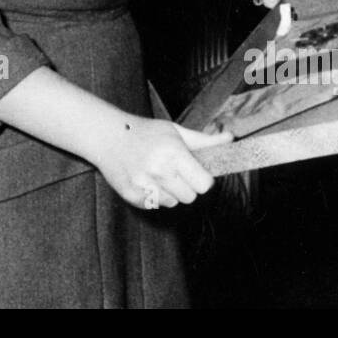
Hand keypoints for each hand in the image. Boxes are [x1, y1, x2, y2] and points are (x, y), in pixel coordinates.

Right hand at [89, 116, 218, 210]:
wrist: (107, 136)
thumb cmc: (145, 132)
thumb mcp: (175, 131)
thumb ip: (204, 140)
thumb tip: (230, 139)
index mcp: (173, 153)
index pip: (204, 184)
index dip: (202, 179)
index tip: (196, 171)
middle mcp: (159, 171)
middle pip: (191, 197)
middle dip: (187, 185)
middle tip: (175, 170)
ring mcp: (145, 186)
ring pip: (174, 202)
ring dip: (171, 192)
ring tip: (158, 173)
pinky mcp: (133, 196)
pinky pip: (156, 205)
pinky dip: (155, 196)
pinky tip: (146, 179)